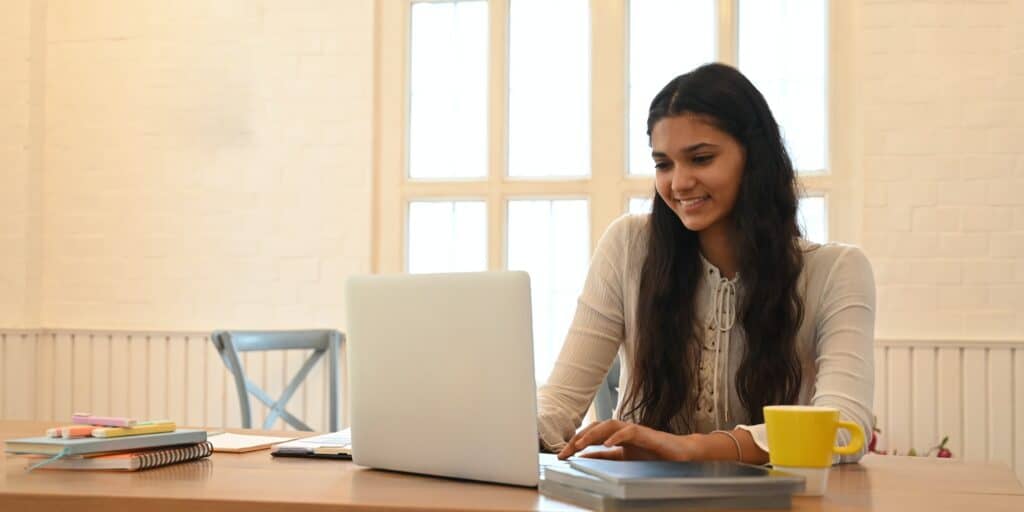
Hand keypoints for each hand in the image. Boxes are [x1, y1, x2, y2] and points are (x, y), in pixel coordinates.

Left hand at [556, 420, 701, 460]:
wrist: (679, 455)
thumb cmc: (653, 455)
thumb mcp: (623, 459)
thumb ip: (604, 458)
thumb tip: (583, 458)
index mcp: (615, 436)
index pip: (591, 435)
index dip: (575, 443)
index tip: (562, 455)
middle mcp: (622, 430)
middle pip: (595, 427)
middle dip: (579, 438)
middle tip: (565, 451)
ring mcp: (633, 430)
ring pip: (609, 425)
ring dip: (593, 434)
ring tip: (581, 445)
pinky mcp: (646, 433)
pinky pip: (629, 431)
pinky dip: (617, 436)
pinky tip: (607, 444)